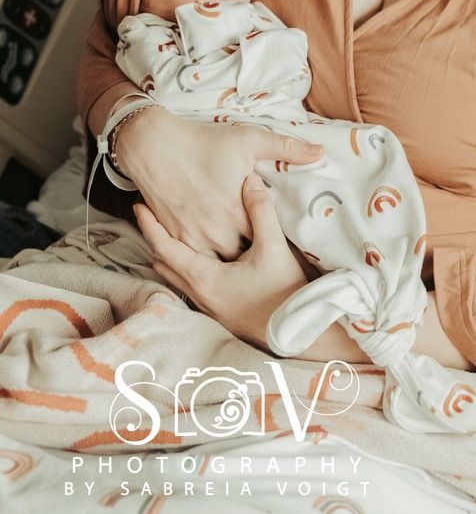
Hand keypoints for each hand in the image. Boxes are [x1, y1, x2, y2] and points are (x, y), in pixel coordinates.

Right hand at [116, 105, 323, 258]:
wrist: (154, 146)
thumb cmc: (204, 141)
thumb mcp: (250, 139)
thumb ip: (287, 149)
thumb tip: (321, 152)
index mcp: (238, 215)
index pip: (265, 240)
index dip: (274, 241)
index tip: (281, 240)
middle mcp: (216, 233)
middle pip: (242, 256)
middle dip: (252, 254)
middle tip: (264, 252)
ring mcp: (192, 238)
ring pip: (217, 261)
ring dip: (228, 257)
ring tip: (243, 255)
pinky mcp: (174, 237)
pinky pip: (192, 256)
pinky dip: (205, 254)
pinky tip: (215, 247)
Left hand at [134, 173, 308, 348]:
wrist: (296, 334)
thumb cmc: (284, 293)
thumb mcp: (274, 247)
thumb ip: (261, 210)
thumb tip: (250, 179)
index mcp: (204, 278)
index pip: (164, 248)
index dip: (149, 225)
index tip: (140, 206)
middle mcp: (199, 294)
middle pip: (163, 263)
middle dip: (154, 237)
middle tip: (153, 215)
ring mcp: (208, 306)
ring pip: (174, 276)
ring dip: (169, 253)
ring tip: (172, 231)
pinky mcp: (219, 311)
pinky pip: (188, 285)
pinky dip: (183, 266)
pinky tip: (199, 257)